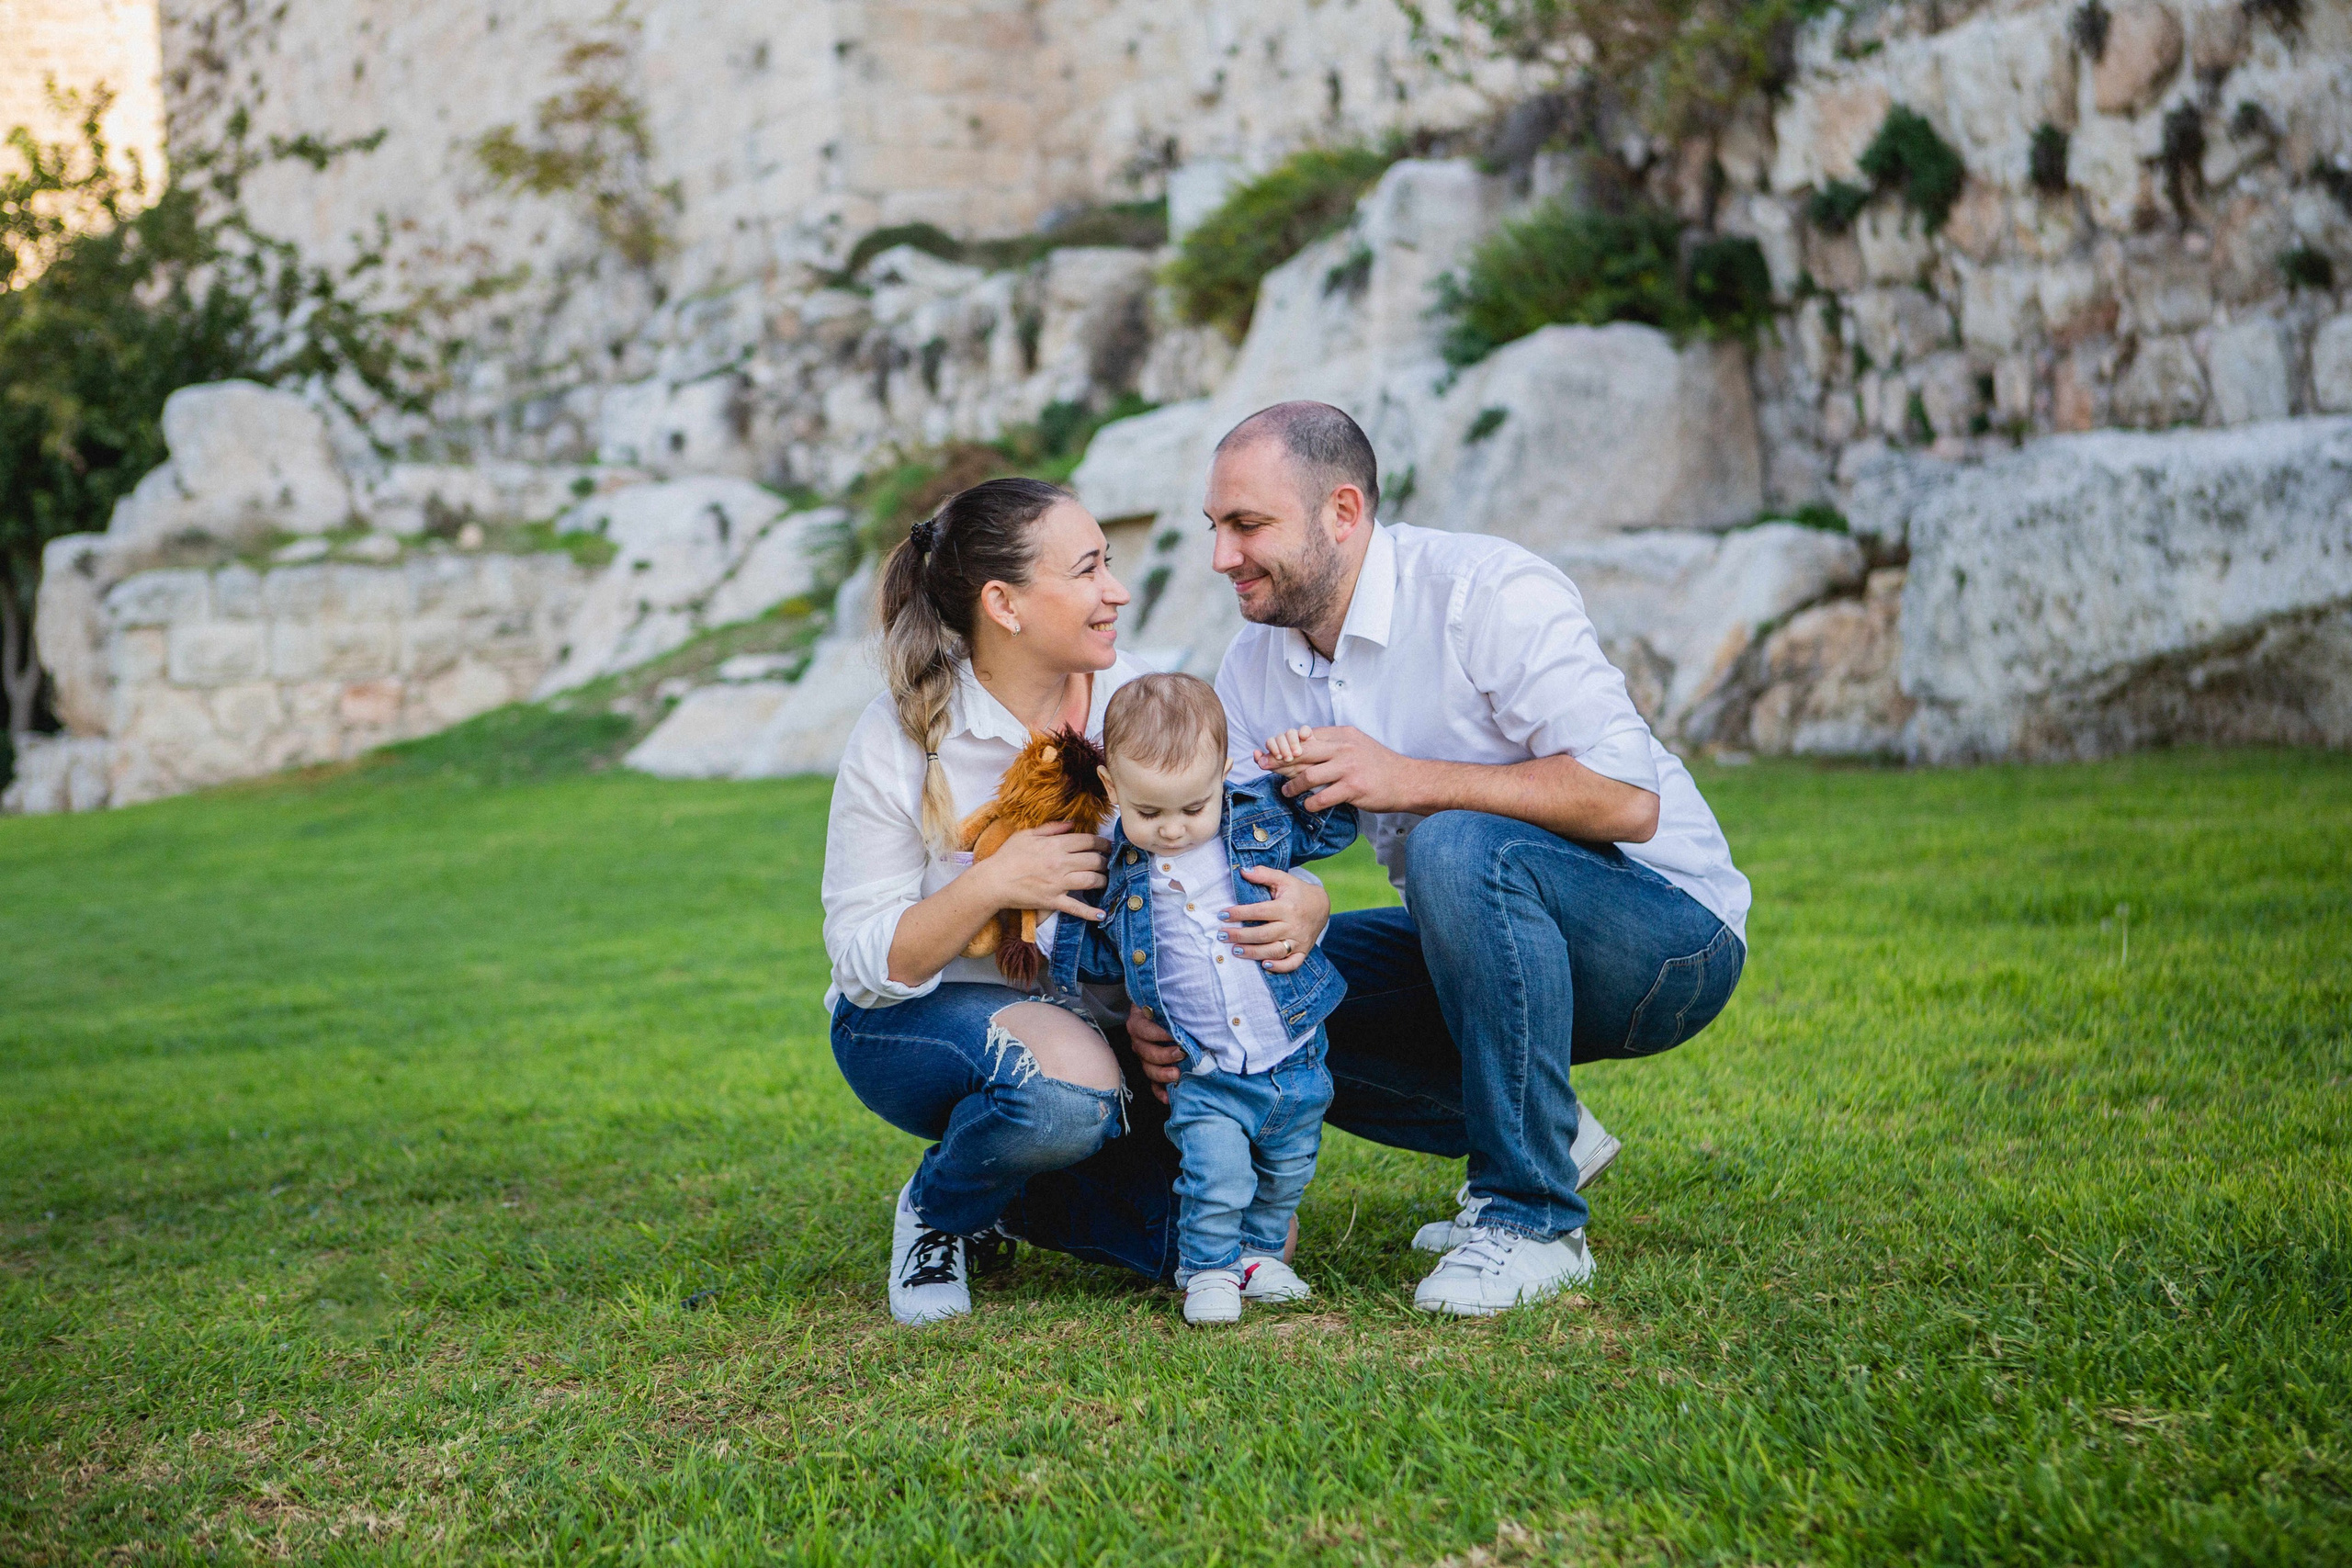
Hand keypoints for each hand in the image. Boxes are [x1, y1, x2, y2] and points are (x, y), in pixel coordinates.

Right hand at [975, 822, 1108, 921]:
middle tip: (1108, 862)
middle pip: (1094, 860)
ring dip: (1103, 880)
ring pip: (1091, 881)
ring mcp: (1058, 884)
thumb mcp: (1027, 834)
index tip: (1107, 846)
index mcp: (1055, 845)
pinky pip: (1076, 908)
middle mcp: (1060, 863)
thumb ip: (1052, 827)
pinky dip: (1091, 913)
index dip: (1102, 843)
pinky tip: (1102, 915)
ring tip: (1105, 880)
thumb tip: (1072, 823)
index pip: (1087, 841)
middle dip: (1105, 861)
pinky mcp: (1053, 901)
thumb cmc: (1007, 856)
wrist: (993, 881)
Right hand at [1125, 1005, 1181, 1102]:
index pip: (1142, 1028)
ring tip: (1176, 1074)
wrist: (1175, 1013)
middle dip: (1163, 1055)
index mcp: (1139, 1020)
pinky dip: (1160, 1092)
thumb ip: (1176, 1007)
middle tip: (1181, 1053)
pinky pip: (1152, 1084)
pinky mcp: (1153, 1069)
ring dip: (1161, 1074)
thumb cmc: (1174, 1006)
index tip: (1174, 1034)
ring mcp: (1145, 1056)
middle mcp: (1139, 1039)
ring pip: (1147, 1068)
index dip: (1157, 1033)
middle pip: (1144, 1051)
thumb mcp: (1172, 1002)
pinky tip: (1168, 1098)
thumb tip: (1190, 1012)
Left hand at [1220, 865, 1329, 973]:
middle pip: (1264, 934)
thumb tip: (1243, 871)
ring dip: (1254, 952)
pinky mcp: (1303, 951)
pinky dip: (1280, 967)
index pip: (1260, 912)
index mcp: (1287, 907)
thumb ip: (1263, 874)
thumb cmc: (1297, 892)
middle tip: (1222, 936)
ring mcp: (1299, 940)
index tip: (1222, 914)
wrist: (1322, 906)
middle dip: (1241, 936)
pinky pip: (1293, 963)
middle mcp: (1293, 925)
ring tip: (1235, 950)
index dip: (1240, 913)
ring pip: (1275, 951)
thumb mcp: (1283, 879)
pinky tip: (1264, 965)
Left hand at [1252, 725, 1423, 814]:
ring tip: (1286, 792)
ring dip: (1293, 787)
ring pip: (1308, 776)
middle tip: (1265, 768)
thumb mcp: (1356, 745)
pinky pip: (1321, 798)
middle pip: (1301, 753)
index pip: (1305, 737)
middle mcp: (1344, 748)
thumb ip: (1332, 745)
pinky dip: (1310, 803)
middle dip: (1279, 762)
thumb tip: (1301, 748)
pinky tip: (1308, 805)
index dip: (1284, 745)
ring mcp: (1348, 768)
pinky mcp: (1353, 788)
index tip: (1269, 753)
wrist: (1407, 781)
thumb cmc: (1379, 765)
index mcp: (1342, 734)